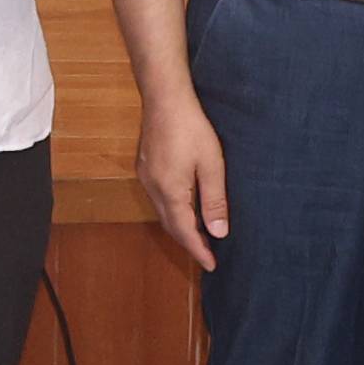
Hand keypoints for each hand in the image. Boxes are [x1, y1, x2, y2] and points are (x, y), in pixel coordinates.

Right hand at [136, 95, 227, 268]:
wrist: (164, 98)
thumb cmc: (191, 128)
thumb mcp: (211, 165)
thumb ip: (214, 200)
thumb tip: (219, 232)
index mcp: (170, 190)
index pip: (184, 230)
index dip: (198, 250)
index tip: (212, 266)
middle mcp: (152, 187)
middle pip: (170, 224)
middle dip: (188, 242)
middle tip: (208, 254)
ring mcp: (145, 176)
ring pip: (163, 212)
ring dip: (181, 226)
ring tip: (201, 234)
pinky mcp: (144, 166)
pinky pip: (159, 198)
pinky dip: (173, 210)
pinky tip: (186, 207)